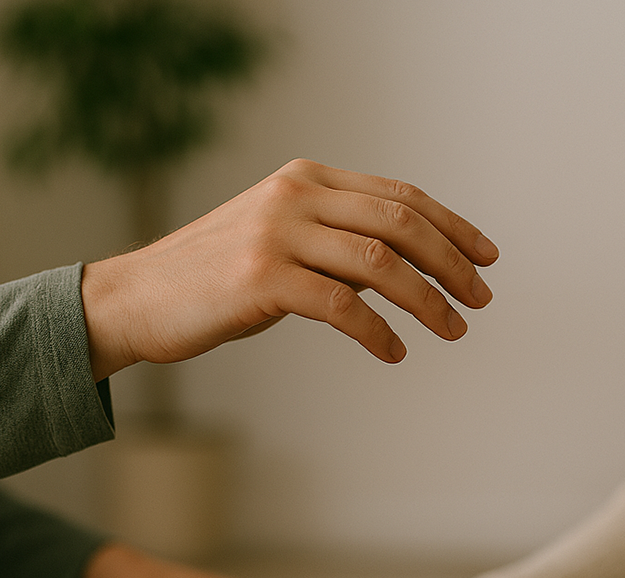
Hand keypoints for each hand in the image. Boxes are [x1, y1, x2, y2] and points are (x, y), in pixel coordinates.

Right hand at [81, 158, 499, 378]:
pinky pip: (341, 305)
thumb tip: (412, 270)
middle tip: (482, 300)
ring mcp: (276, 232)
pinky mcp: (260, 277)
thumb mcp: (285, 244)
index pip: (401, 197)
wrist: (137, 299)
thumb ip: (342, 245)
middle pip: (401, 223)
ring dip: (428, 300)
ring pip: (379, 263)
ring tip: (453, 330)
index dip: (453, 227)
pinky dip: (377, 332)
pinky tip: (393, 353)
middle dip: (453, 263)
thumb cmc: (218, 279)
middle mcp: (296, 194)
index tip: (487, 257)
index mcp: (308, 178)